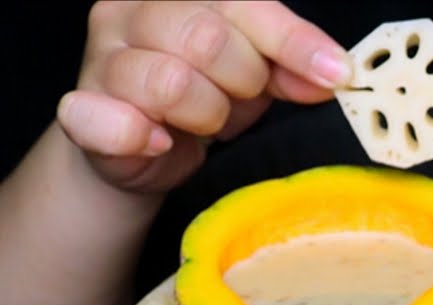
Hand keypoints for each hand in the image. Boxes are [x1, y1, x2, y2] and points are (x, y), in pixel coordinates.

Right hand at [57, 1, 351, 193]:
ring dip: (206, 113)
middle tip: (241, 99)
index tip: (336, 73)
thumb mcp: (255, 76)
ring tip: (205, 121)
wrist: (141, 150)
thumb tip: (333, 73)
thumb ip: (289, 68)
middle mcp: (130, 14)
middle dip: (242, 79)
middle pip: (206, 37)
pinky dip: (144, 136)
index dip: (292, 41)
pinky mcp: (83, 112)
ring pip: (171, 82)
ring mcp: (101, 60)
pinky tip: (160, 141)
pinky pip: (116, 123)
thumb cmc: (203, 99)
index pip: (243, 3)